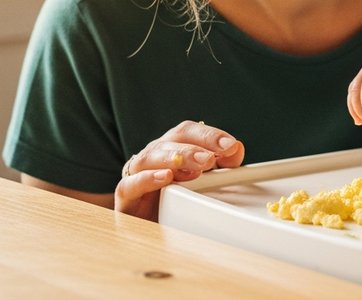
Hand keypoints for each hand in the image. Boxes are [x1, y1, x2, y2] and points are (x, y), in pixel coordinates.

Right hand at [115, 121, 242, 220]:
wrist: (147, 229)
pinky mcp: (126, 197)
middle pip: (173, 139)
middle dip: (197, 145)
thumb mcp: (203, 182)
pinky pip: (130, 184)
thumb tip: (236, 150)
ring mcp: (138, 174)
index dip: (210, 135)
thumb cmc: (174, 200)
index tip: (231, 145)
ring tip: (198, 166)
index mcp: (173, 147)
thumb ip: (221, 166)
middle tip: (214, 158)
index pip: (189, 131)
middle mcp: (155, 155)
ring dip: (176, 158)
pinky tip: (165, 178)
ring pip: (150, 157)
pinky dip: (147, 179)